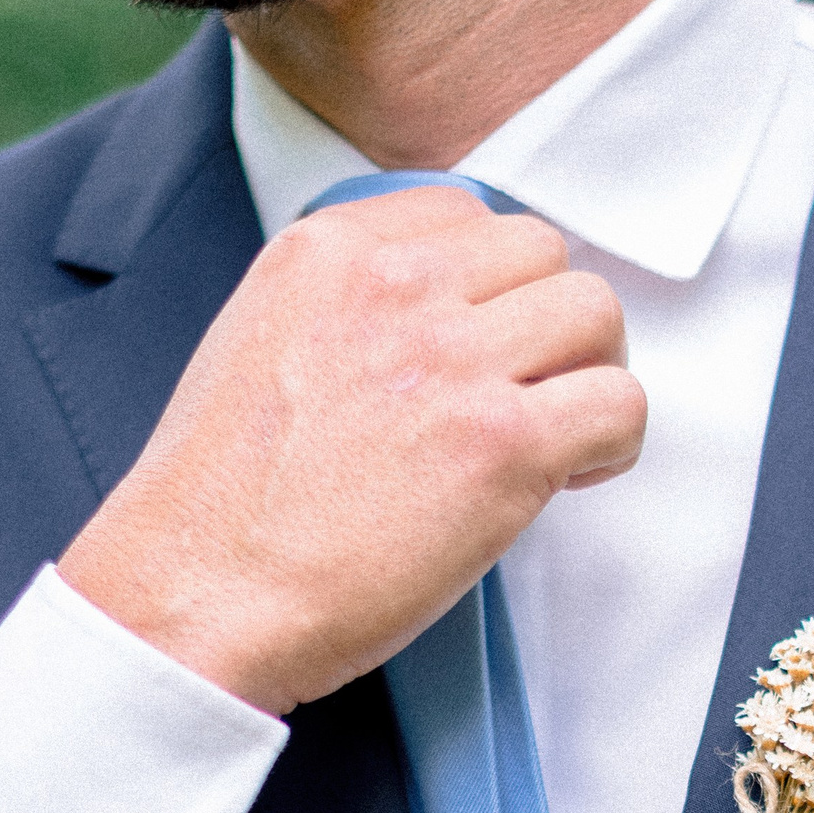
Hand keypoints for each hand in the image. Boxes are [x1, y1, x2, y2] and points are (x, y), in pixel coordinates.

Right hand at [57, 185, 643, 712]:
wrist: (195, 597)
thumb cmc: (219, 505)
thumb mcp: (257, 343)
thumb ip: (343, 307)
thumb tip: (433, 318)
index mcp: (327, 250)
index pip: (466, 216)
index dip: (488, 286)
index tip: (475, 346)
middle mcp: (395, 286)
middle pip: (541, 253)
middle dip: (545, 323)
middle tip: (525, 394)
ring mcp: (454, 361)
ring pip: (594, 313)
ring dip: (588, 373)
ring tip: (552, 438)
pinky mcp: (503, 446)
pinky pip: (618, 405)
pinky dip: (610, 443)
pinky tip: (565, 480)